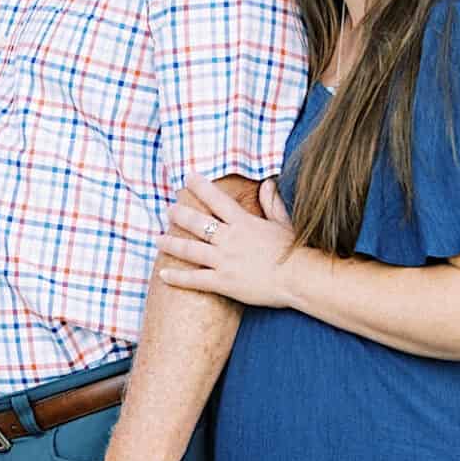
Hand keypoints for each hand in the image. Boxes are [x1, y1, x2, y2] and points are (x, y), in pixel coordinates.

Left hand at [154, 173, 294, 307]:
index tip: (188, 178)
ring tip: (157, 239)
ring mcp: (224, 261)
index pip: (216, 199)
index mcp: (243, 222)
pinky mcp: (223, 282)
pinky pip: (194, 279)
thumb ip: (272, 203)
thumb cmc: (296, 251)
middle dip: (179, 215)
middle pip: (196, 223)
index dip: (200, 187)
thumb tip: (267, 183)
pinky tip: (162, 275)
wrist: (301, 278)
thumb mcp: (284, 223)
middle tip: (168, 209)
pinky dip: (177, 278)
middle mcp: (229, 239)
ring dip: (171, 244)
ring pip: (189, 250)